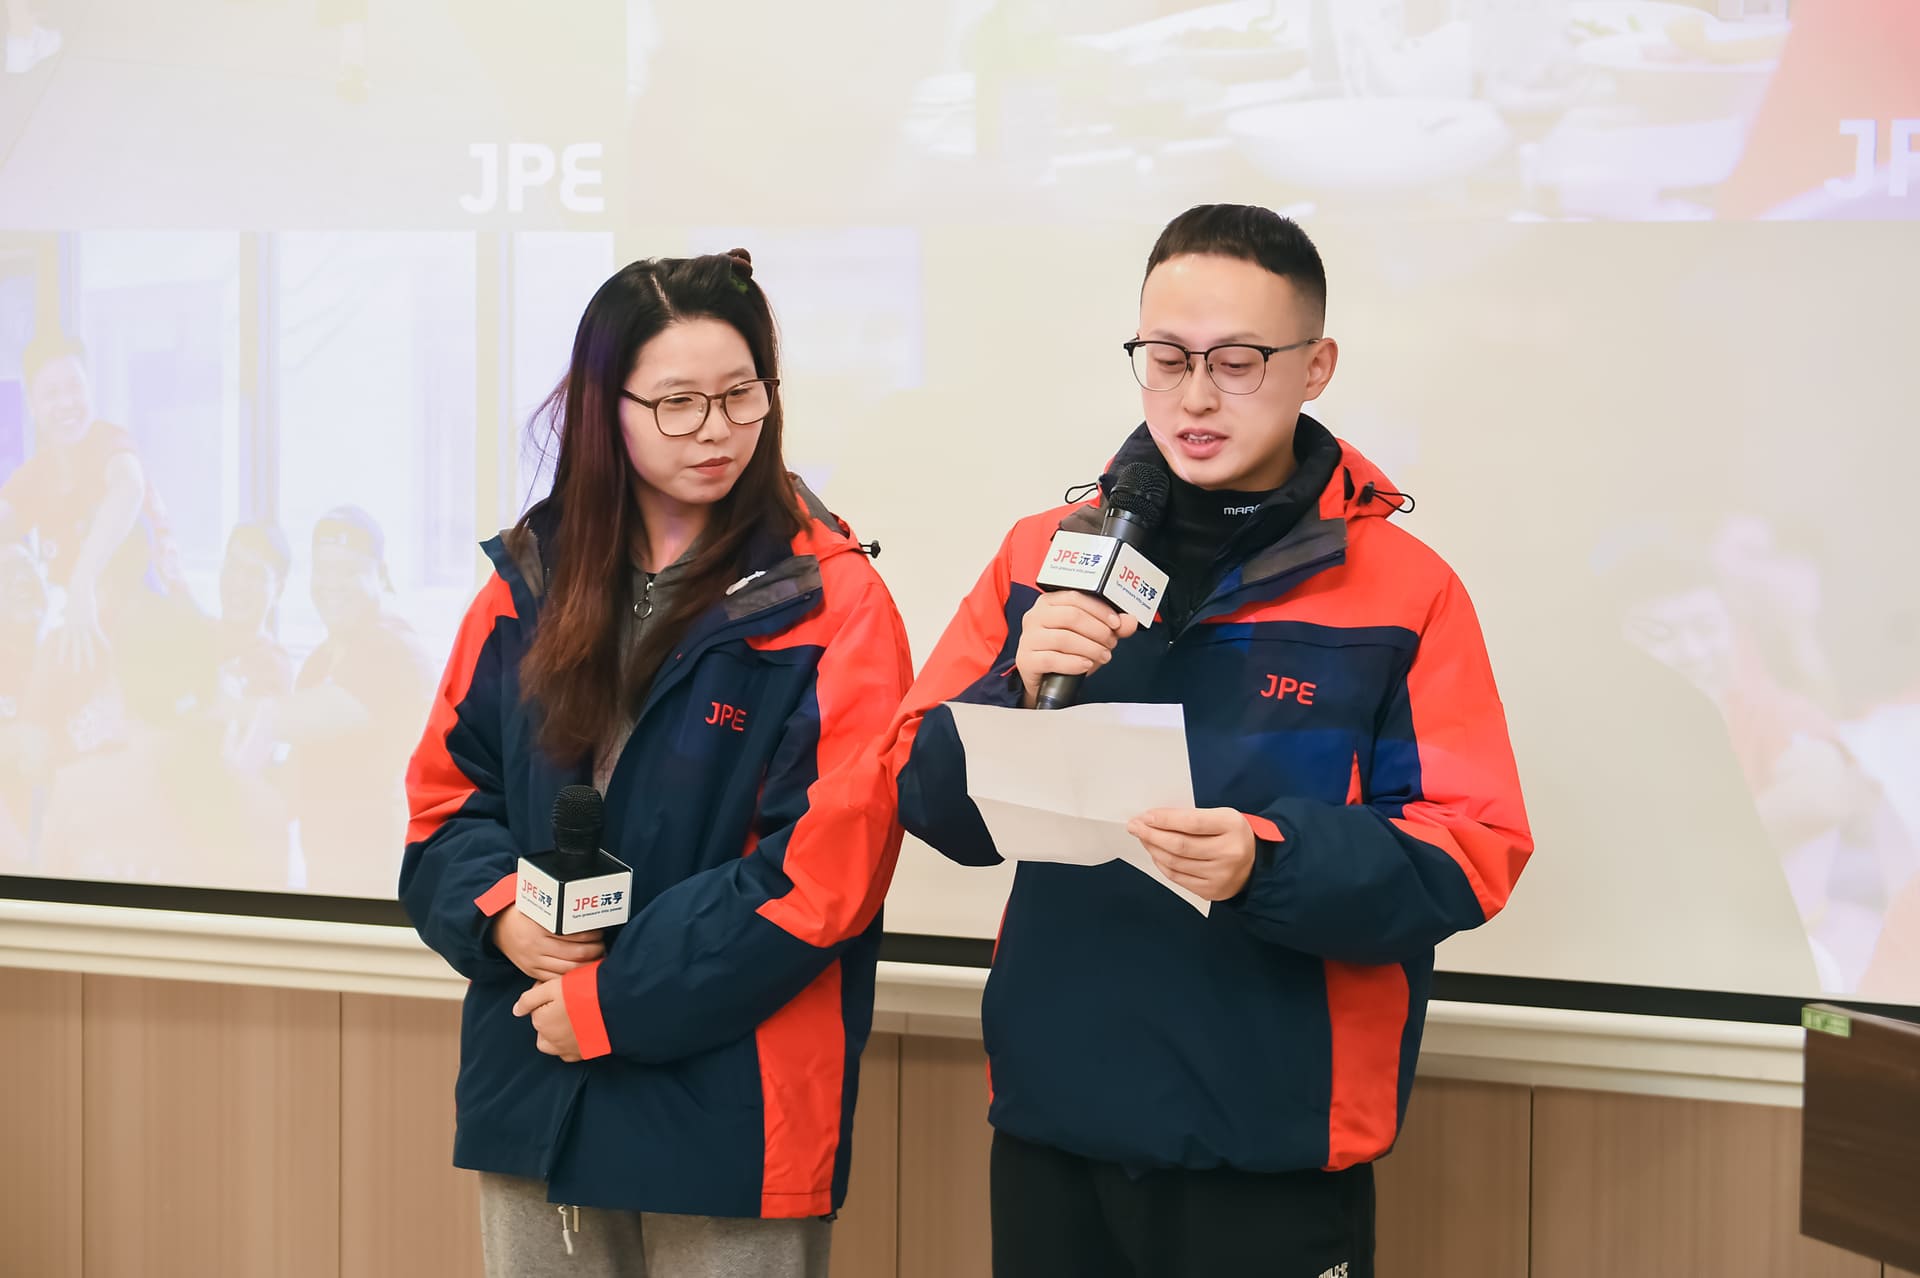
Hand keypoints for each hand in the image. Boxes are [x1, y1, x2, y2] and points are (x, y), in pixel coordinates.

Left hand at [55, 583, 105, 672]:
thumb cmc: (76, 597)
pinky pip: (98, 636)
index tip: (60, 662)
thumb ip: (71, 618)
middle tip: (76, 672)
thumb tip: (70, 620)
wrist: (79, 589)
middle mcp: (73, 628)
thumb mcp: (71, 610)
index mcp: (66, 625)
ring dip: (89, 657)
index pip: (63, 642)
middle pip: (75, 647)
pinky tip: (109, 651)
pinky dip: (104, 643)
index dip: (62, 652)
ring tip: (91, 667)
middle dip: (76, 660)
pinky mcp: (92, 622)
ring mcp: (82, 626)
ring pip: (86, 645)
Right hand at [489, 904, 604, 980]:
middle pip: (573, 954)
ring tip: (596, 959)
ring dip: (586, 966)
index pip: (572, 935)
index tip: (600, 932)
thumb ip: (557, 911)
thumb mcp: (537, 907)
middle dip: (593, 951)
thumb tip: (583, 908)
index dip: (590, 935)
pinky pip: (554, 980)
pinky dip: (570, 978)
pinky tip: (581, 972)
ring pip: (567, 970)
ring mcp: (533, 961)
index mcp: (539, 928)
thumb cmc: (522, 914)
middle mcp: (536, 947)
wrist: (496, 928)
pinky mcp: (531, 971)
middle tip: (602, 946)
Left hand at [513, 978, 581, 1061]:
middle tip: (565, 1001)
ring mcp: (568, 1048)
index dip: (544, 994)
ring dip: (555, 1034)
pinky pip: (570, 1054)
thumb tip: (516, 1011)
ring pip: (553, 1045)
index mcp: (541, 1021)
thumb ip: (529, 999)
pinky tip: (577, 1032)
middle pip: (541, 1027)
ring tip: (570, 1018)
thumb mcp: (552, 987)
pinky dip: (569, 1045)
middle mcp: (551, 1039)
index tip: (559, 985)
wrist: (614, 1005)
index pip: (534, 1008)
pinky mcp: (584, 1052)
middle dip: (547, 1016)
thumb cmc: (583, 992)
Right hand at [1014, 592, 1139, 707]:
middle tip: (1111, 643)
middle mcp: (1034, 616)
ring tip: (1104, 656)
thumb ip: (1112, 627)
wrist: (1045, 679)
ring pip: (1063, 639)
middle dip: (1097, 630)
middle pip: (1071, 616)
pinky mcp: (1026, 660)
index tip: (1116, 623)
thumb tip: (1131, 621)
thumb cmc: (1067, 651)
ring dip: (1090, 648)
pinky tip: (1086, 665)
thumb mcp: (1092, 636)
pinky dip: (1074, 663)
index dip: (1099, 610)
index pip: (1075, 597)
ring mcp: (1028, 638)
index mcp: (1049, 602)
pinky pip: (1051, 659)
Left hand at [1128, 807, 1257, 902]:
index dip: (1165, 819)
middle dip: (1151, 834)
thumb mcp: (1222, 816)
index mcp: (1232, 826)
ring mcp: (1220, 875)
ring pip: (1175, 863)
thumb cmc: (1232, 834)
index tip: (1145, 816)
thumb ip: (1193, 817)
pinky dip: (1162, 865)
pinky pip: (1178, 877)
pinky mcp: (1211, 891)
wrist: (1257, 864)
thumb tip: (1154, 819)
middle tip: (1135, 827)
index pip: (1191, 822)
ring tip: (1143, 838)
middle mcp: (1228, 852)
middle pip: (1180, 845)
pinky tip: (1156, 854)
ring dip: (1153, 849)